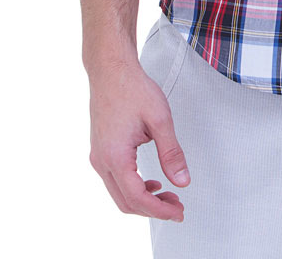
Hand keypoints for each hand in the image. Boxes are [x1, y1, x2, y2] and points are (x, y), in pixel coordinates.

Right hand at [88, 59, 190, 221]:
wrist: (111, 69)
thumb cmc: (133, 88)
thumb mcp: (160, 119)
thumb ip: (171, 153)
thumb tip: (182, 181)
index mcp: (115, 156)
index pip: (138, 198)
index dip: (160, 210)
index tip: (179, 212)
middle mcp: (102, 161)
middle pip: (126, 202)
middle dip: (153, 209)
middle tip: (177, 207)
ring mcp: (98, 156)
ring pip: (119, 194)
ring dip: (143, 199)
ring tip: (168, 195)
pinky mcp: (100, 150)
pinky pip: (115, 180)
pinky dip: (133, 188)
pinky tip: (151, 182)